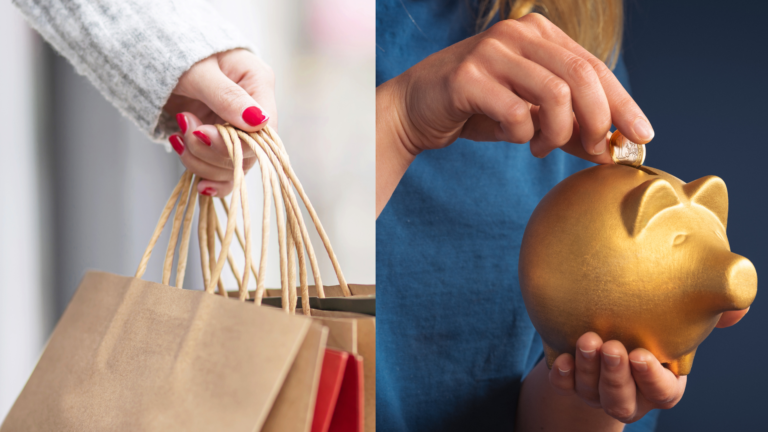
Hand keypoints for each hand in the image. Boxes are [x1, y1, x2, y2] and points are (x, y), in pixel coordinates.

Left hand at [163, 48, 276, 196]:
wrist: (152, 53)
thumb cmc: (176, 50)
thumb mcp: (199, 70)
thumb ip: (226, 96)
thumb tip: (258, 121)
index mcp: (257, 84)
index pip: (264, 130)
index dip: (236, 143)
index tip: (201, 133)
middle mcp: (252, 111)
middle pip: (248, 153)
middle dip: (210, 150)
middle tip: (184, 126)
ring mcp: (236, 129)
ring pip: (232, 167)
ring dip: (200, 161)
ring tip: (178, 135)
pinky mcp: (219, 142)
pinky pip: (220, 171)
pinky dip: (204, 174)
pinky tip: (193, 174)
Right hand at [376, 13, 652, 215]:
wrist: (415, 110)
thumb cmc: (476, 110)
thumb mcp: (531, 116)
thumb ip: (570, 127)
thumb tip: (614, 150)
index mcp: (538, 33)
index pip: (594, 66)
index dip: (623, 103)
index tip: (642, 134)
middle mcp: (517, 33)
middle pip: (582, 76)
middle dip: (599, 121)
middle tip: (597, 151)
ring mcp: (491, 51)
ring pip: (555, 94)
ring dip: (557, 132)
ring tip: (541, 147)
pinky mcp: (467, 77)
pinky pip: (516, 114)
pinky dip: (521, 135)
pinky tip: (510, 136)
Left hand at [548, 309, 749, 422]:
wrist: (604, 324)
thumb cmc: (649, 323)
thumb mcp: (676, 319)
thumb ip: (706, 315)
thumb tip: (737, 309)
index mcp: (662, 382)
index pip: (663, 392)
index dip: (652, 379)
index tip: (643, 355)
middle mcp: (630, 393)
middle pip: (622, 399)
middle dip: (616, 375)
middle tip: (612, 346)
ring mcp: (598, 391)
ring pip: (592, 393)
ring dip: (589, 369)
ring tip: (588, 340)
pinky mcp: (570, 382)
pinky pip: (564, 386)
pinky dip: (562, 375)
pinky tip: (561, 357)